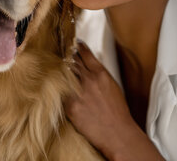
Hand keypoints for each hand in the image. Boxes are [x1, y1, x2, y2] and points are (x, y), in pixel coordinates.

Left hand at [64, 42, 164, 160]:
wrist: (116, 133)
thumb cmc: (117, 112)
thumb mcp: (112, 86)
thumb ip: (100, 76)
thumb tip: (90, 69)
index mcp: (101, 74)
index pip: (85, 54)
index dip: (78, 47)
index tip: (75, 43)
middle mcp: (88, 81)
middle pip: (72, 62)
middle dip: (68, 57)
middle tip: (64, 54)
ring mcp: (78, 93)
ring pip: (65, 76)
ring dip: (63, 72)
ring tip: (60, 69)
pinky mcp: (70, 106)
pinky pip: (62, 93)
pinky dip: (61, 90)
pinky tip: (58, 87)